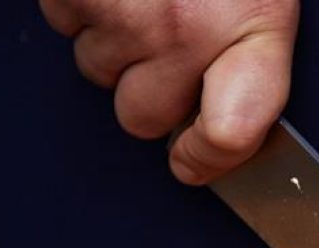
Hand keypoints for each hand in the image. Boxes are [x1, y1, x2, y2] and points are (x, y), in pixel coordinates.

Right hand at [39, 0, 297, 184]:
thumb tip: (229, 123)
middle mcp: (186, 26)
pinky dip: (81, 4)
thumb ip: (252, 55)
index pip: (231, 132)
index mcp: (254, 21)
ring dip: (114, 41)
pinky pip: (64, 22)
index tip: (193, 160)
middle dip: (149, 88)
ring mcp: (124, 12)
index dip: (207, 159)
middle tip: (169, 35)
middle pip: (143, 115)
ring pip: (97, 70)